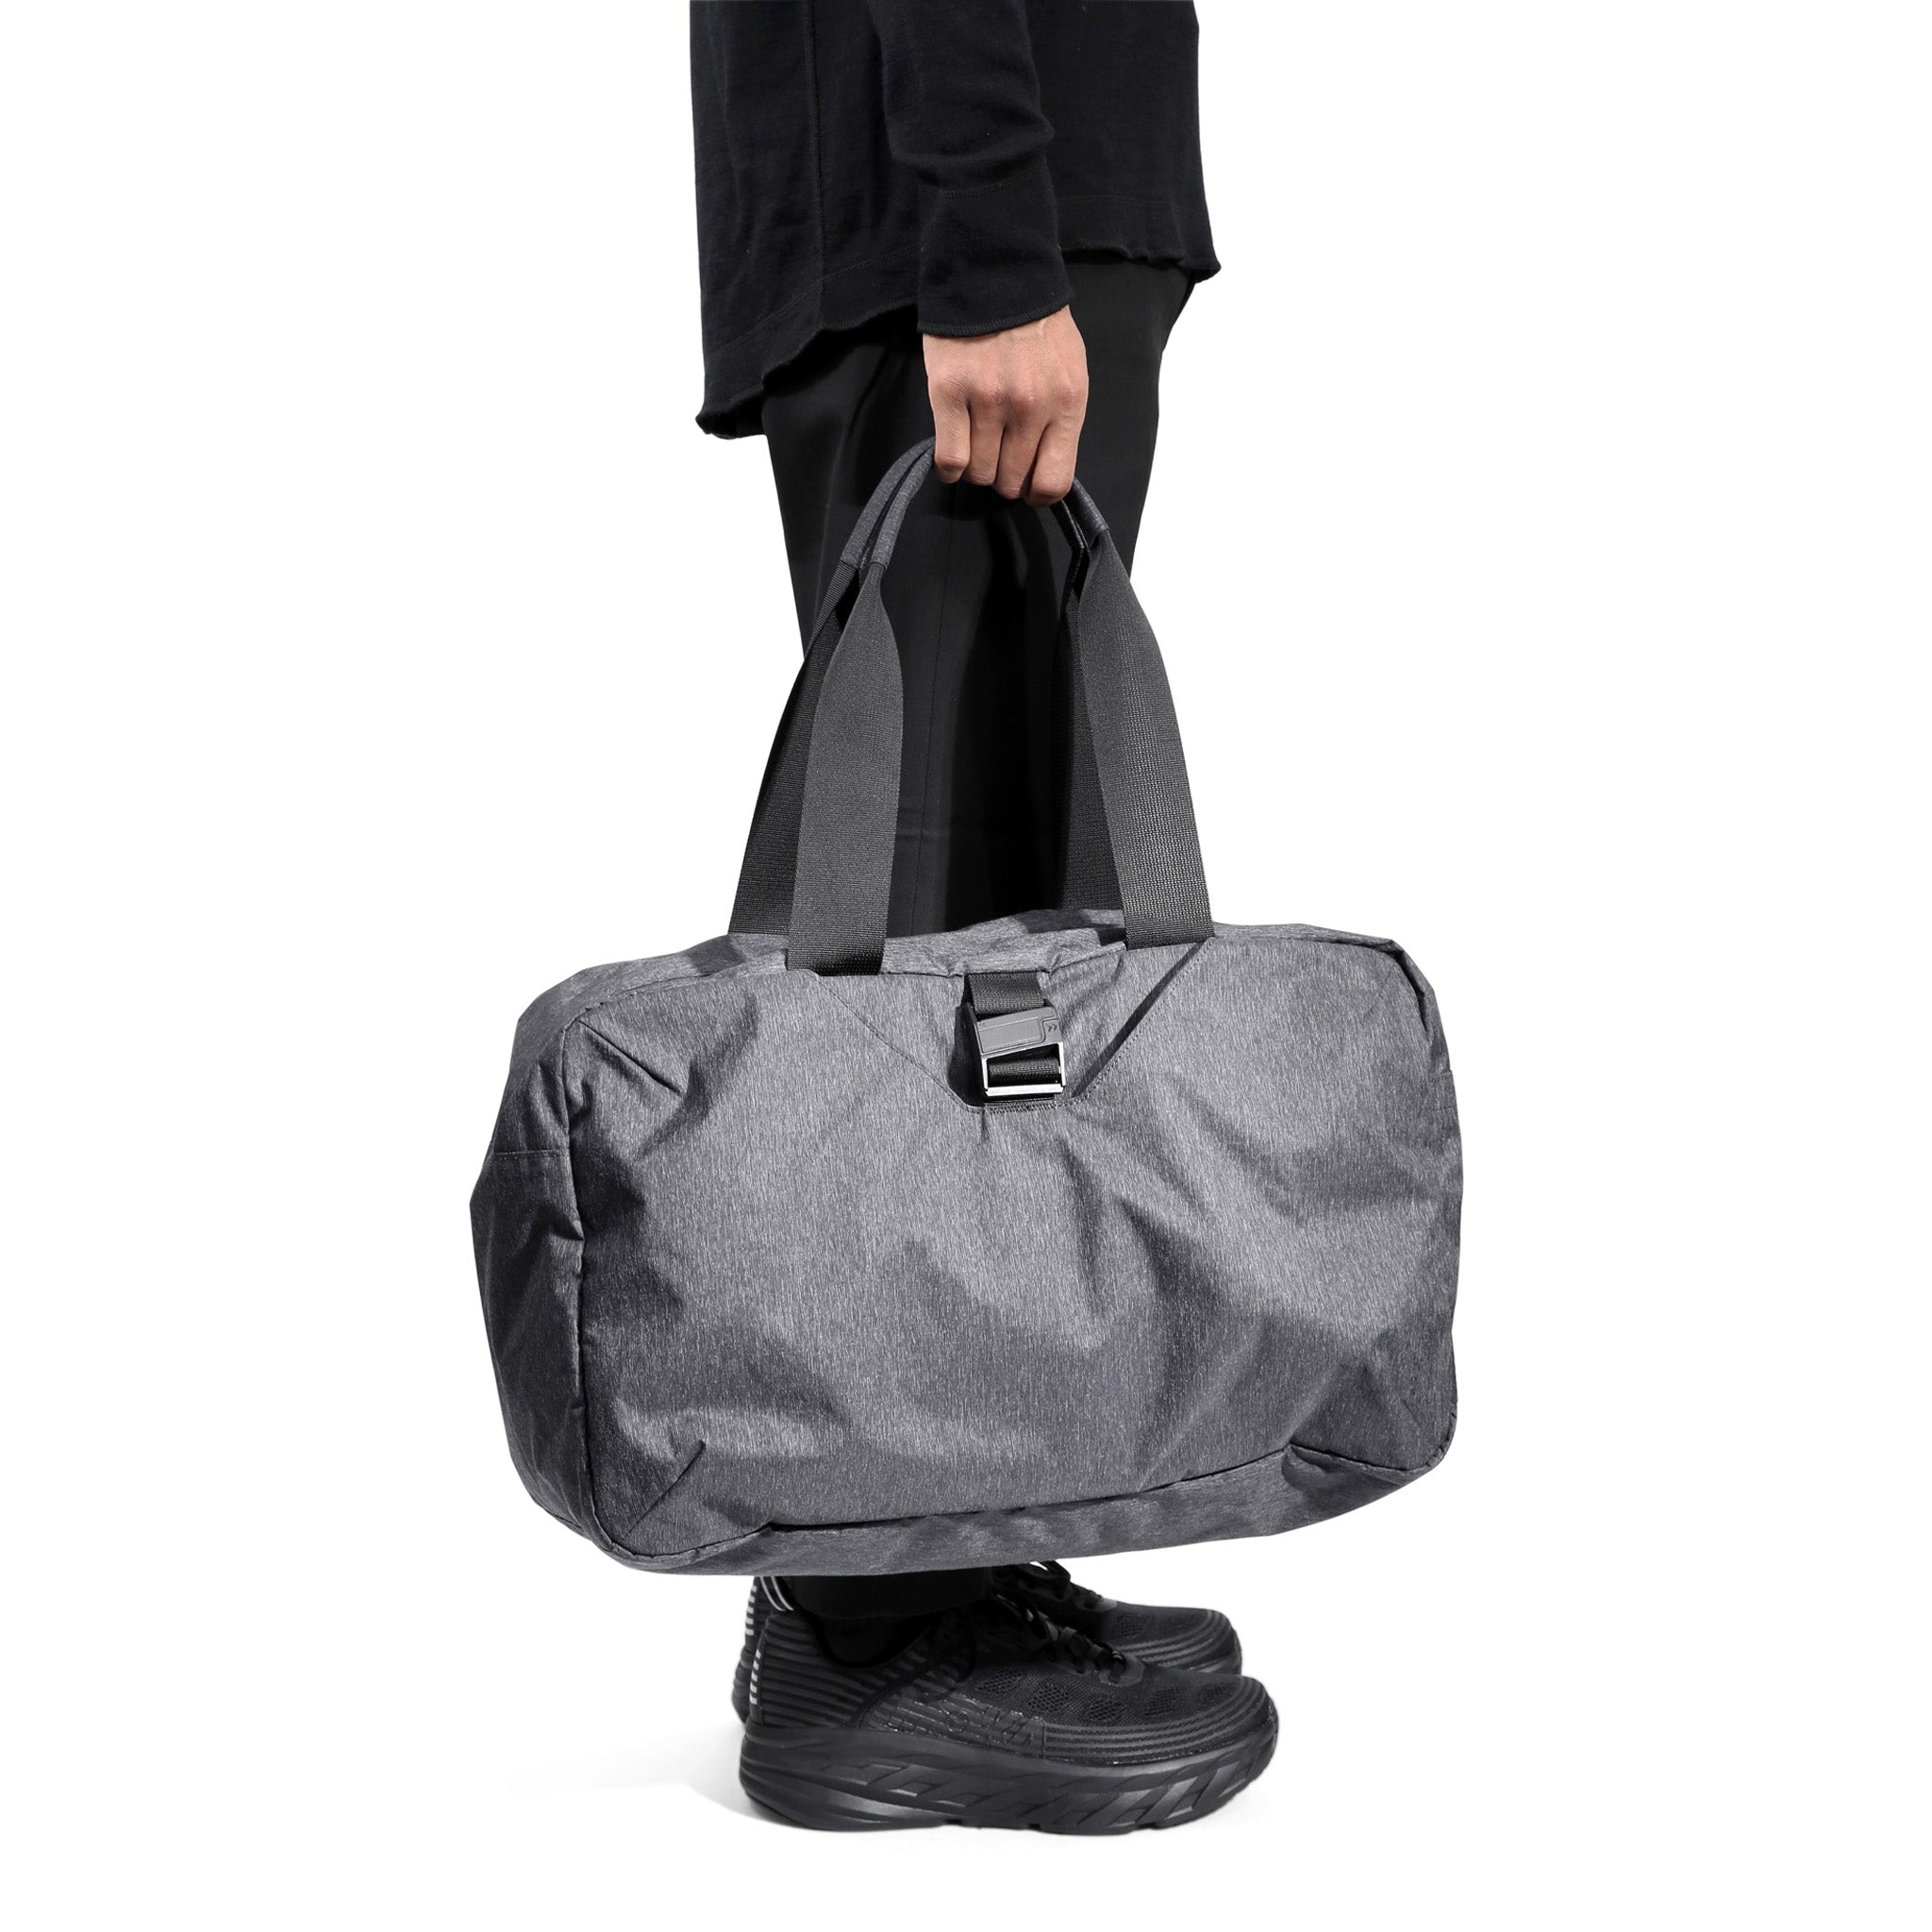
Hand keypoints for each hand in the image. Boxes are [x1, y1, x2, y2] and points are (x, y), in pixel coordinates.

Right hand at [924, 306, 1088, 504]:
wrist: (996, 274)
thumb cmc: (1035, 324)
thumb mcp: (1069, 369)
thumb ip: (1062, 418)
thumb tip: (1045, 468)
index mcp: (1066, 403)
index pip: (1054, 481)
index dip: (1037, 493)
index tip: (1027, 486)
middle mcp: (1031, 407)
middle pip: (1012, 481)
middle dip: (1004, 476)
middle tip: (997, 453)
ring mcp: (990, 401)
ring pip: (980, 473)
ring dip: (976, 467)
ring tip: (975, 443)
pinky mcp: (951, 393)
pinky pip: (950, 459)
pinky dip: (949, 467)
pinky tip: (953, 452)